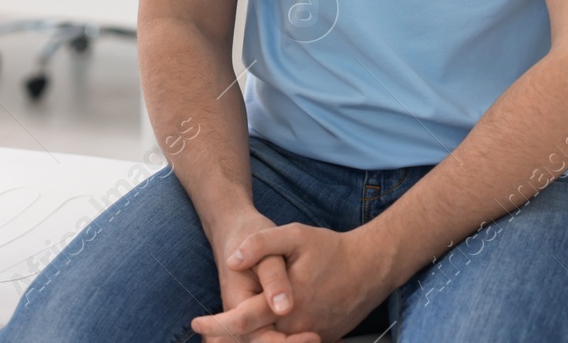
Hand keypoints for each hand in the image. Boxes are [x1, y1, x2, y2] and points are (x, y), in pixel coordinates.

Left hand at [192, 223, 389, 341]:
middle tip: (208, 334)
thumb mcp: (294, 235)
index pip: (242, 321)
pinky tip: (263, 333)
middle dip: (229, 339)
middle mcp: (298, 326)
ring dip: (252, 341)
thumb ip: (261, 244)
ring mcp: (312, 335)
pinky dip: (275, 341)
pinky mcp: (323, 337)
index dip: (216, 324)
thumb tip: (233, 259)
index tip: (196, 322)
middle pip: (255, 341)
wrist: (370, 266)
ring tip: (227, 335)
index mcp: (286, 303)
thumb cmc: (331, 249)